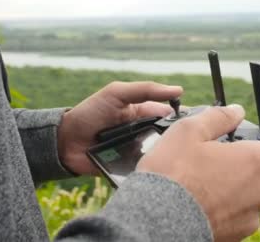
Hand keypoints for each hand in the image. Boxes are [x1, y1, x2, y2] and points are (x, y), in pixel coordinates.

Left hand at [58, 81, 182, 174]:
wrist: (65, 141)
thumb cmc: (90, 112)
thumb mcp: (117, 93)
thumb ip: (146, 89)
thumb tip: (179, 90)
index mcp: (143, 114)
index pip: (170, 117)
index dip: (182, 119)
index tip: (195, 123)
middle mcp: (143, 134)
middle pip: (167, 138)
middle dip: (174, 140)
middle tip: (183, 142)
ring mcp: (136, 152)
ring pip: (158, 156)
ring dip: (162, 155)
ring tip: (168, 157)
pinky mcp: (128, 169)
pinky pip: (144, 171)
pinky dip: (148, 170)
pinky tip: (153, 169)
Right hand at [136, 105, 259, 241]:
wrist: (157, 218)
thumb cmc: (172, 172)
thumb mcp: (189, 131)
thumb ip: (218, 118)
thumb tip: (236, 111)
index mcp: (255, 161)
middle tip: (238, 167)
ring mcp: (249, 217)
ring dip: (249, 194)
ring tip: (219, 187)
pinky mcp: (236, 236)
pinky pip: (244, 221)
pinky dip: (234, 213)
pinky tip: (211, 205)